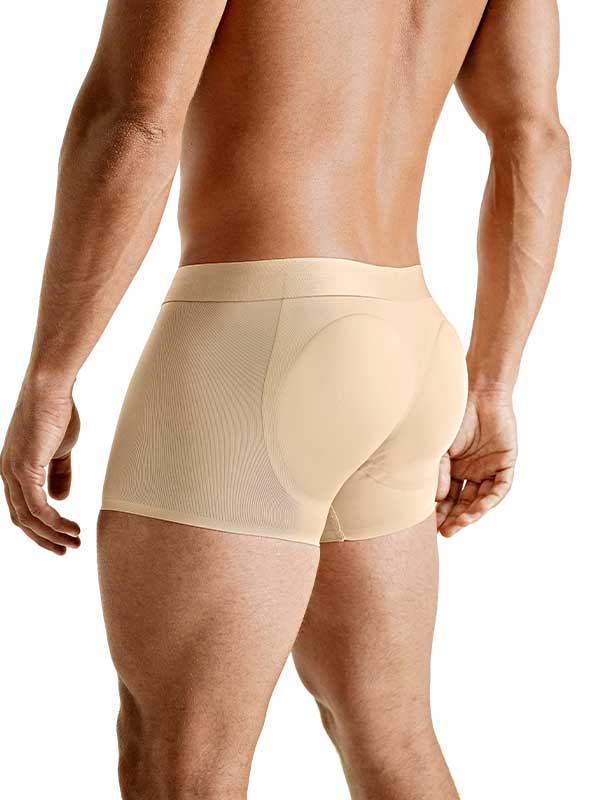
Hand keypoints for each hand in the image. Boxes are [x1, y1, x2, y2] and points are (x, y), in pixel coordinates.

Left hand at [1, 377, 80, 554]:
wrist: (51, 389)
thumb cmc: (57, 411)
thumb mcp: (60, 448)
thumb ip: (59, 474)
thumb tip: (60, 498)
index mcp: (13, 468)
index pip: (22, 508)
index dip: (41, 527)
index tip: (62, 537)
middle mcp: (7, 473)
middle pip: (22, 519)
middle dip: (46, 538)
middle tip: (67, 549)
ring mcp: (13, 472)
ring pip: (29, 518)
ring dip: (53, 534)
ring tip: (75, 541)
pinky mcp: (24, 469)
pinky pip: (38, 508)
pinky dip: (54, 522)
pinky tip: (70, 527)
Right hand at [436, 389, 516, 536]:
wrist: (478, 393)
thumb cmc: (453, 417)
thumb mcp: (439, 449)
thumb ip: (438, 474)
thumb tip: (436, 501)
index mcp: (452, 467)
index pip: (446, 496)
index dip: (439, 512)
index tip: (430, 526)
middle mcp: (470, 471)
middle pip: (463, 502)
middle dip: (454, 518)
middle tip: (446, 532)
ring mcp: (488, 468)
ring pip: (481, 498)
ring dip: (472, 513)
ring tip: (461, 524)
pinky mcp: (505, 463)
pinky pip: (500, 488)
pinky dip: (490, 500)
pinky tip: (479, 510)